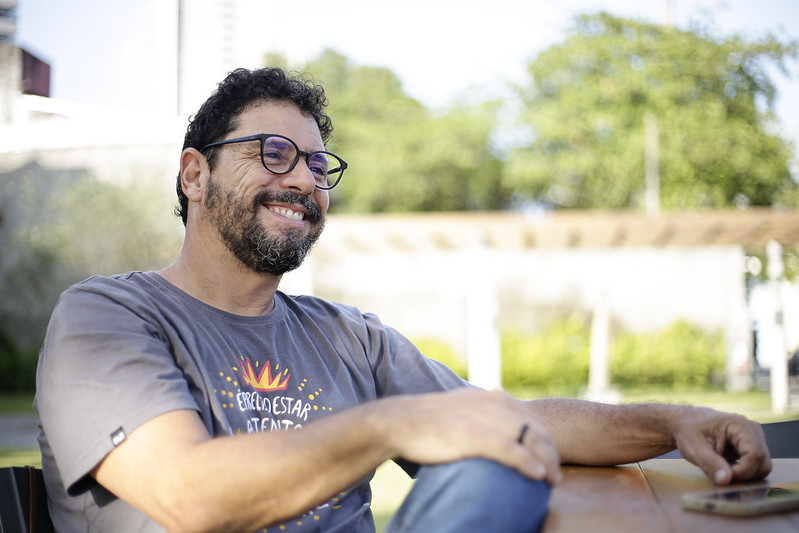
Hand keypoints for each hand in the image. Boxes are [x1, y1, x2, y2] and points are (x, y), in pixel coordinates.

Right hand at [382, 389, 561, 484]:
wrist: (399, 422)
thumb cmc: (429, 422)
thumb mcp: (462, 411)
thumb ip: (482, 416)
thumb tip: (497, 434)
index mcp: (491, 398)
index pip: (531, 418)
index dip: (545, 441)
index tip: (549, 460)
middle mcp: (492, 403)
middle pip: (535, 428)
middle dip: (551, 453)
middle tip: (556, 476)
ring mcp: (483, 418)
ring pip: (528, 438)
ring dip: (546, 461)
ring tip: (552, 480)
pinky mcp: (473, 435)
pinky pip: (510, 449)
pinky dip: (527, 462)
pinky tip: (537, 474)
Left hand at [672, 407, 771, 484]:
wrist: (687, 422)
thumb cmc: (689, 432)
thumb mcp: (694, 449)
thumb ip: (711, 464)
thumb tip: (726, 480)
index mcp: (740, 425)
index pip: (755, 455)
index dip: (742, 471)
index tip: (723, 475)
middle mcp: (753, 429)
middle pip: (763, 463)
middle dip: (744, 475)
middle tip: (721, 473)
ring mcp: (755, 437)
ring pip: (762, 466)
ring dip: (744, 474)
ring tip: (722, 467)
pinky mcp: (753, 445)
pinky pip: (757, 465)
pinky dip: (744, 471)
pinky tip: (726, 465)